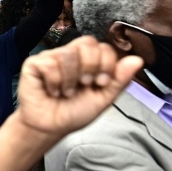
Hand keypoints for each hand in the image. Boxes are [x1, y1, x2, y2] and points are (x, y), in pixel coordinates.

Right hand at [16, 36, 141, 137]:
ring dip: (70, 80)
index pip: (102, 46)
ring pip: (68, 54)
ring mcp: (51, 57)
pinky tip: (52, 91)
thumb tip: (137, 60)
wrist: (51, 127)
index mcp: (87, 61)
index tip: (100, 82)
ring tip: (66, 92)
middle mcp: (69, 55)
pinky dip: (54, 82)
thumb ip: (119, 80)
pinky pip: (50, 63)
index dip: (105, 63)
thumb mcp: (103, 99)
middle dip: (90, 67)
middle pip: (87, 43)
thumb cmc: (73, 113)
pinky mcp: (34, 63)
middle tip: (84, 84)